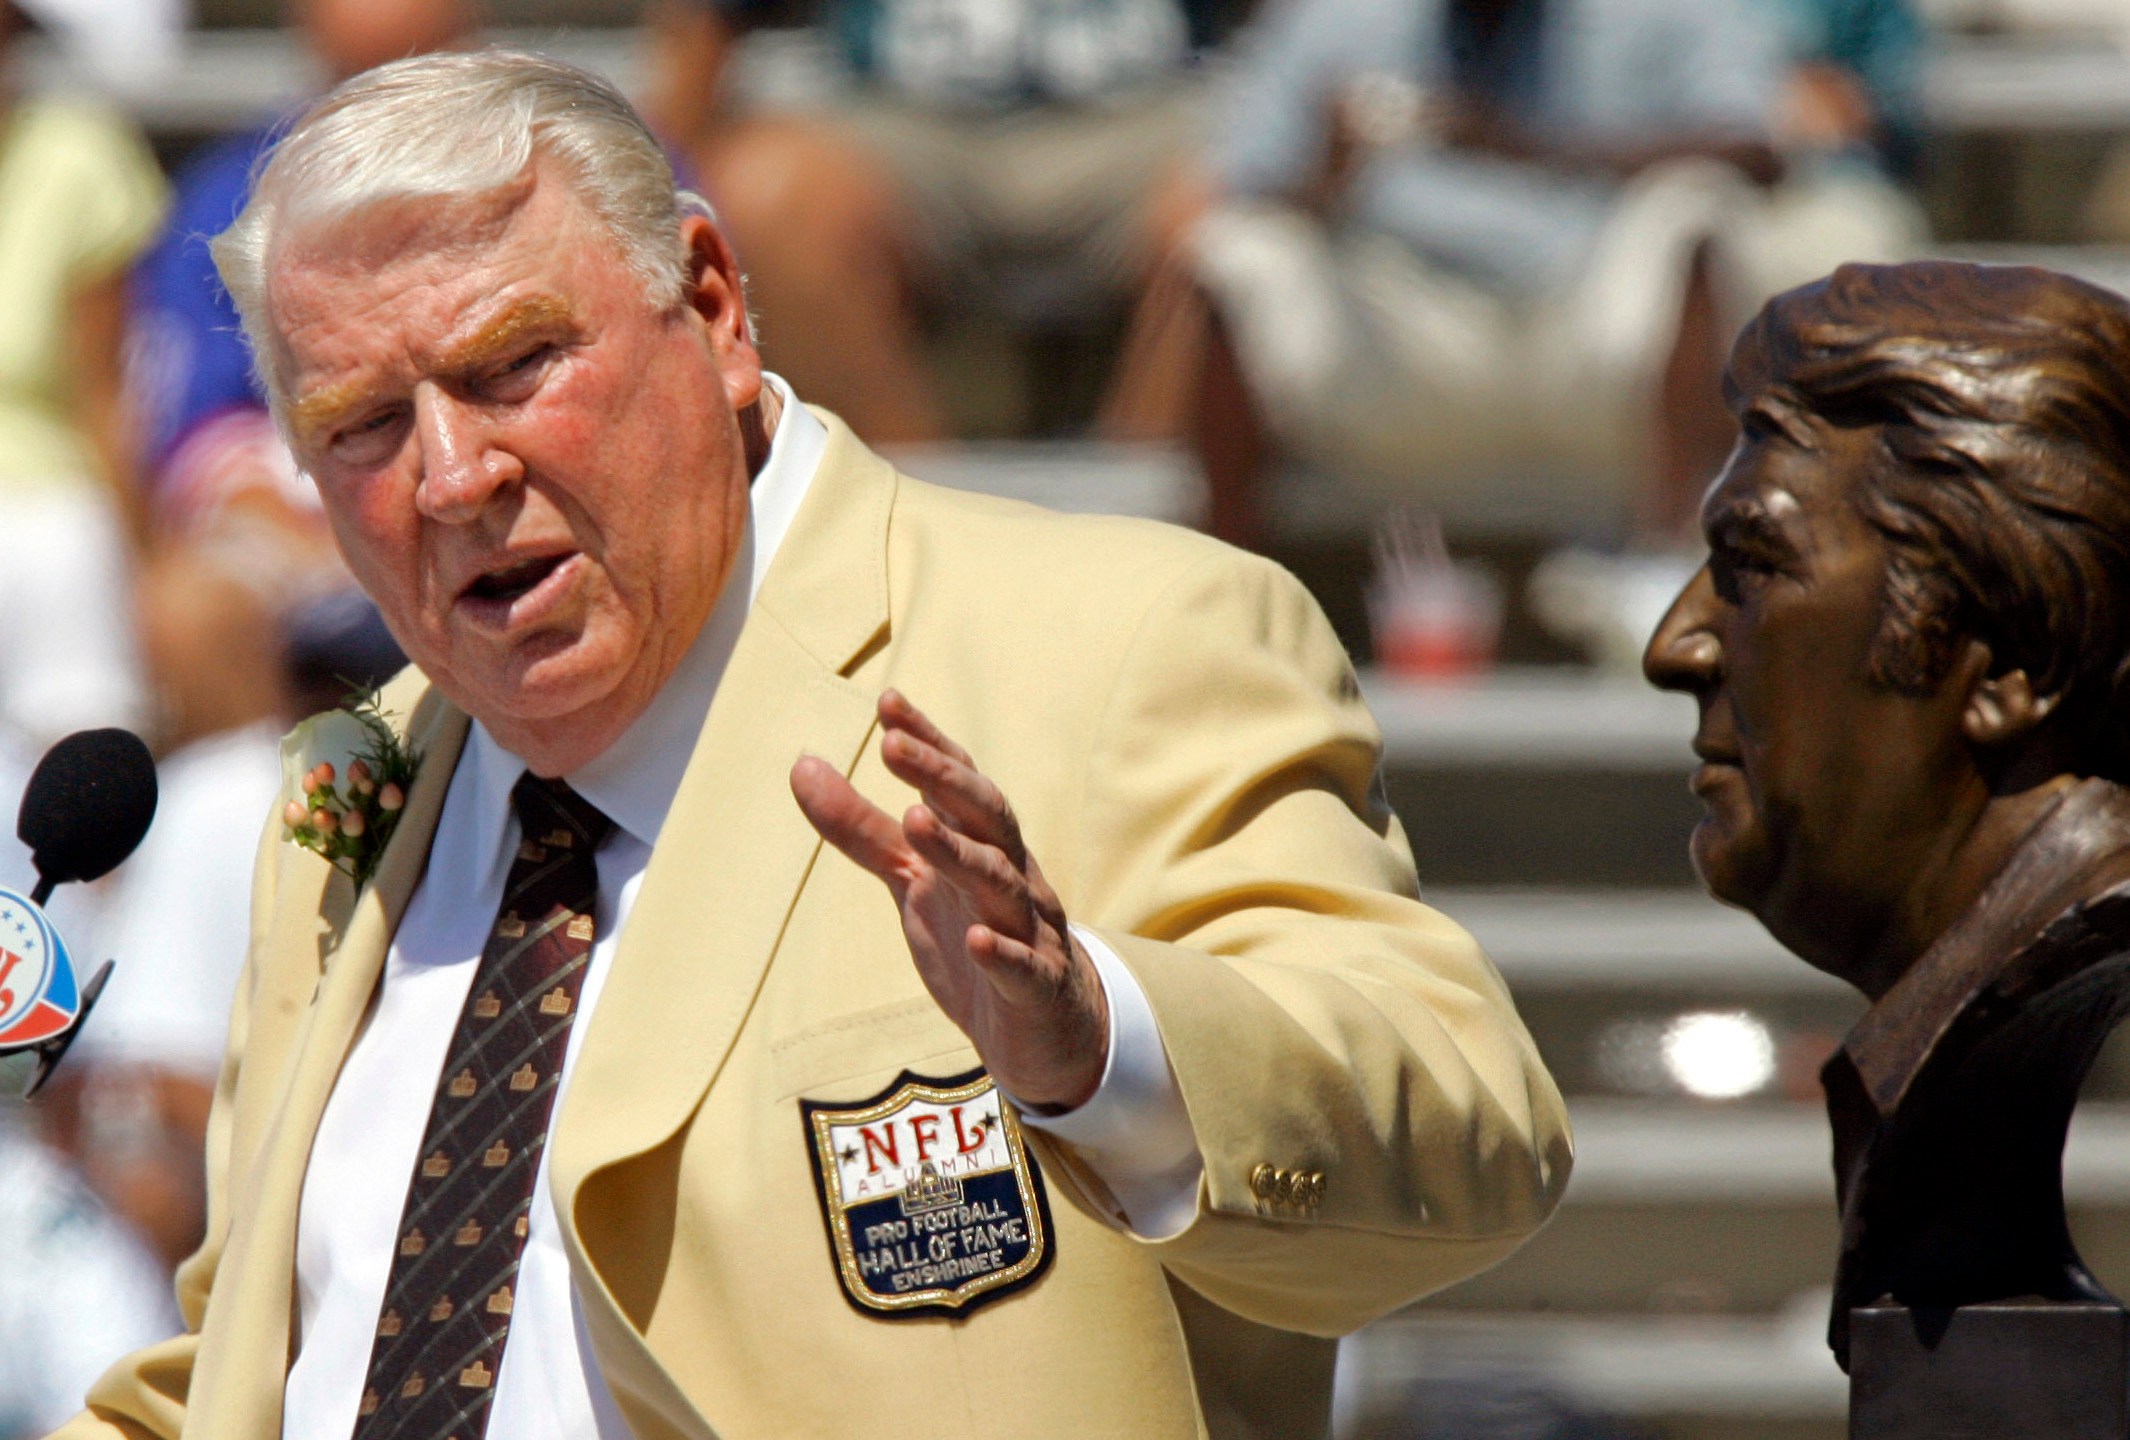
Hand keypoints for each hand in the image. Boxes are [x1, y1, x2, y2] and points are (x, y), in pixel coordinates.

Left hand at [790, 690, 1109, 1110]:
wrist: (1047, 1029)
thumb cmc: (975, 936)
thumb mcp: (911, 881)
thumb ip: (862, 827)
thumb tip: (801, 764)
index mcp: (980, 844)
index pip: (958, 783)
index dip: (927, 743)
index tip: (888, 703)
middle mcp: (1011, 875)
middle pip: (986, 817)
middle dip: (943, 779)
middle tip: (893, 746)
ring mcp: (1030, 930)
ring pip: (1001, 882)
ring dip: (961, 853)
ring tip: (916, 822)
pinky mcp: (1038, 988)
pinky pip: (1024, 967)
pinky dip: (1002, 952)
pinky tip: (977, 940)